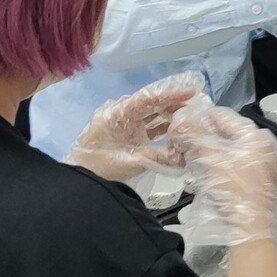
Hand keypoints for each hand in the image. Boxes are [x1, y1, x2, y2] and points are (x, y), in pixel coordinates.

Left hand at [64, 73, 204, 179]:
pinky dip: (162, 127)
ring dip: (169, 115)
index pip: (147, 99)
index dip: (169, 95)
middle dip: (172, 103)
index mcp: (117, 114)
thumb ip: (157, 156)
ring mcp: (125, 125)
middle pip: (151, 104)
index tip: (189, 93)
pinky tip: (176, 130)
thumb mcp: (129, 161)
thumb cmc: (99, 169)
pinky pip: (149, 127)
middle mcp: (122, 115)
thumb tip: (182, 156)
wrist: (82, 182)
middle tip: (194, 105)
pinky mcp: (128, 136)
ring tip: (188, 116)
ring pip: (151, 114)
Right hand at [172, 104, 276, 244]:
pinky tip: (208, 175)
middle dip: (201, 139)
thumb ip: (194, 136)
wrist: (255, 229)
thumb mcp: (211, 161)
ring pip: (229, 149)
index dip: (196, 121)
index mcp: (255, 135)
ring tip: (192, 162)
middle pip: (225, 132)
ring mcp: (265, 163)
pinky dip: (220, 165)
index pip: (220, 116)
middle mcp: (264, 145)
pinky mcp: (262, 179)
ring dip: (209, 153)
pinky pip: (237, 163)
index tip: (179, 132)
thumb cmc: (237, 194)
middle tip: (182, 150)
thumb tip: (180, 118)